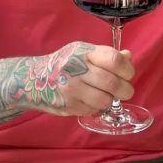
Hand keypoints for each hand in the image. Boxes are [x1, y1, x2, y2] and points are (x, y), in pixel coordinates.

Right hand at [20, 42, 135, 116]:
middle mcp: (77, 69)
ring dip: (111, 101)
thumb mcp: (85, 52)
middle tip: (125, 91)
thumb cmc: (66, 64)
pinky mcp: (68, 105)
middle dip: (125, 90)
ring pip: (105, 100)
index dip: (127, 70)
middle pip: (113, 83)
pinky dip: (97, 108)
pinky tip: (92, 101)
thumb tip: (128, 57)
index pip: (115, 60)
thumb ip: (107, 55)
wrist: (33, 79)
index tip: (127, 75)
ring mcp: (71, 88)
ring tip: (106, 96)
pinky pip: (93, 110)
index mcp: (85, 52)